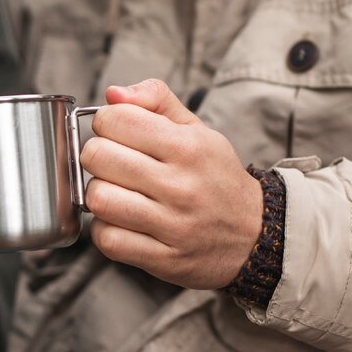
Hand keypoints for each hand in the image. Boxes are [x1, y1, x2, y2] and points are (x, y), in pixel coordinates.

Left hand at [80, 79, 263, 289]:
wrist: (254, 234)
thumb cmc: (214, 177)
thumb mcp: (197, 130)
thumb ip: (156, 100)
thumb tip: (113, 93)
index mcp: (188, 146)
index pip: (115, 119)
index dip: (107, 122)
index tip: (118, 133)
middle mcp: (180, 186)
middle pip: (98, 157)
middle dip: (97, 155)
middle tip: (113, 163)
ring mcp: (172, 226)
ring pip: (98, 199)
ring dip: (98, 193)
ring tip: (116, 192)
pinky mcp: (163, 259)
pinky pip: (108, 240)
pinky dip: (105, 229)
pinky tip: (121, 221)